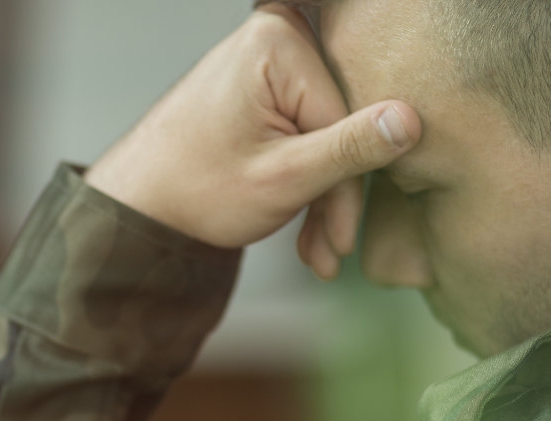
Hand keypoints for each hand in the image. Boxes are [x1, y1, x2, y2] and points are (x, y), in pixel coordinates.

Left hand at [84, 2, 421, 278]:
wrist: (139, 206)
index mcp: (279, 41)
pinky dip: (305, 179)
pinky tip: (305, 232)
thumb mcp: (283, 179)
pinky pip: (305, 128)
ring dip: (322, 197)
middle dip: (336, 197)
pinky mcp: (266, 82)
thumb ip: (350, 150)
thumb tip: (411, 121)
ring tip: (316, 255)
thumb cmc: (196, 192)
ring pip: (325, 132)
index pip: (347, 116)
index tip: (343, 243)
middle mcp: (276, 33)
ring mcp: (269, 56)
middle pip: (339, 121)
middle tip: (331, 257)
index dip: (349, 187)